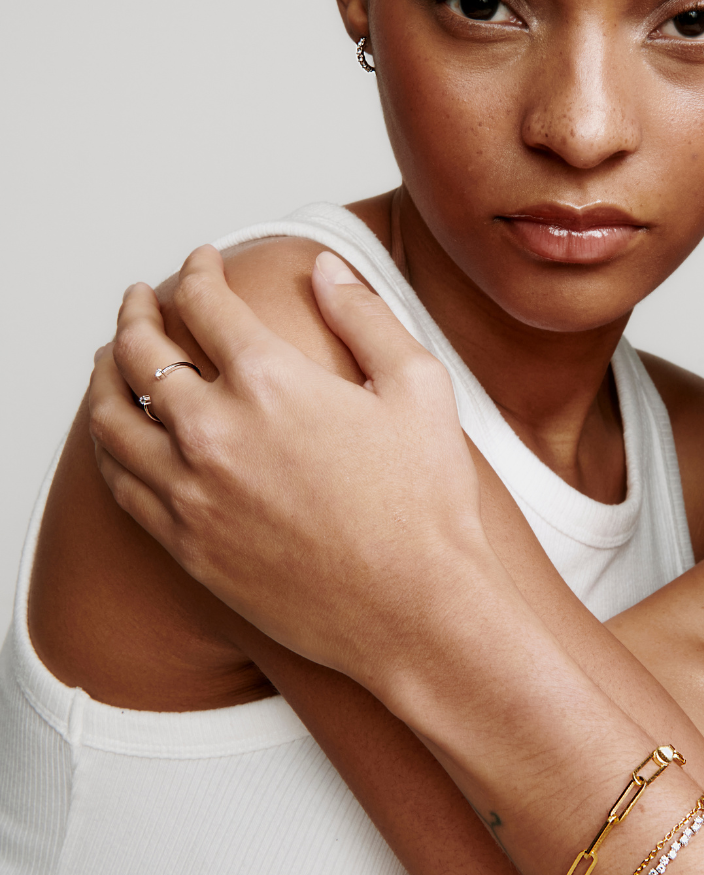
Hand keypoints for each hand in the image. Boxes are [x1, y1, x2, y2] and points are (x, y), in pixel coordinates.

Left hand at [89, 245, 502, 700]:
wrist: (417, 611)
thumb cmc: (427, 503)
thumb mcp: (418, 385)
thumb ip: (364, 315)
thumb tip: (323, 269)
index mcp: (271, 381)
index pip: (205, 302)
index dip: (199, 270)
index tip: (203, 262)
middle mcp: (216, 432)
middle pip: (141, 351)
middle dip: (137, 311)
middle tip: (142, 298)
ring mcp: (192, 494)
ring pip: (114, 419)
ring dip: (106, 375)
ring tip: (112, 359)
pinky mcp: (187, 546)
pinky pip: (122, 484)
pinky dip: (111, 446)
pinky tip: (121, 436)